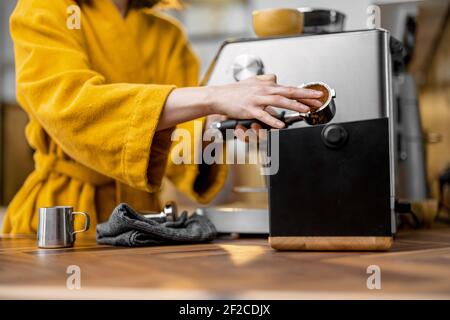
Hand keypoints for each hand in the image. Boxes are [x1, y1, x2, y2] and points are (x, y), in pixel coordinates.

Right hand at [207, 74, 322, 128]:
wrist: (219, 96)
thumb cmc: (234, 91)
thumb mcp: (252, 81)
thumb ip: (265, 79)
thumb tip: (276, 77)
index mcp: (266, 86)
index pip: (289, 88)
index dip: (304, 91)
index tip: (316, 94)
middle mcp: (264, 91)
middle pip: (288, 92)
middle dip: (305, 96)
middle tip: (318, 99)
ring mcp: (257, 100)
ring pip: (278, 102)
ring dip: (293, 106)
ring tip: (305, 110)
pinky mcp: (249, 109)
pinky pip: (263, 115)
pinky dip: (272, 120)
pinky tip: (281, 124)